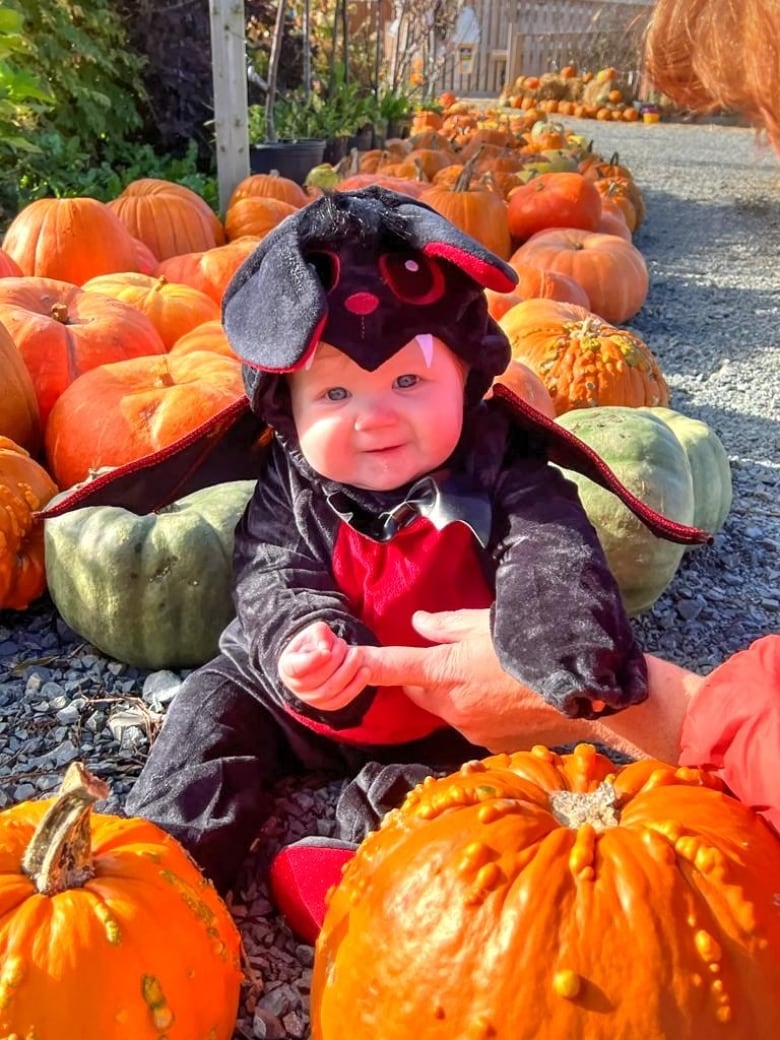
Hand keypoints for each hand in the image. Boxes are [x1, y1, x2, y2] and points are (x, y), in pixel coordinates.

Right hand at [278, 621, 368, 710]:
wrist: (321, 660)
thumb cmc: (315, 643)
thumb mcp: (314, 632)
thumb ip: (319, 632)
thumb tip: (326, 648)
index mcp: (287, 667)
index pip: (296, 668)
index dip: (312, 661)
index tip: (327, 651)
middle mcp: (296, 687)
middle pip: (317, 678)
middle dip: (336, 659)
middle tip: (344, 643)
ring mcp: (311, 699)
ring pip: (331, 689)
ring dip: (348, 671)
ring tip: (358, 654)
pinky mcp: (327, 706)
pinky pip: (342, 699)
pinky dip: (356, 686)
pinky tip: (365, 671)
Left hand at [360, 608, 598, 751]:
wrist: (582, 696)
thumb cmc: (532, 650)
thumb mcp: (488, 623)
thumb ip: (447, 625)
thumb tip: (418, 624)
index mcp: (445, 673)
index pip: (394, 668)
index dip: (365, 665)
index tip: (344, 663)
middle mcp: (450, 707)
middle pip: (416, 692)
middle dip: (419, 677)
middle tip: (444, 657)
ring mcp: (469, 729)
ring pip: (442, 709)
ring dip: (449, 694)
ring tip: (485, 675)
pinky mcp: (488, 744)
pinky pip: (468, 723)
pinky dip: (474, 709)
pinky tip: (502, 696)